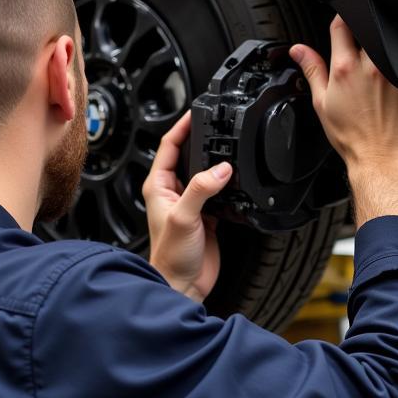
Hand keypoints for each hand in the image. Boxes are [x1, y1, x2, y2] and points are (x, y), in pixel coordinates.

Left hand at [142, 111, 232, 302]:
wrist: (182, 285)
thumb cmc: (169, 256)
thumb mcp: (183, 216)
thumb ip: (201, 189)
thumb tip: (221, 168)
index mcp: (159, 185)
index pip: (169, 145)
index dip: (182, 126)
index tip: (197, 112)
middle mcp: (173, 191)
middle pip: (188, 155)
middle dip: (202, 140)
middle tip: (217, 125)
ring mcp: (191, 203)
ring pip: (205, 173)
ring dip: (217, 162)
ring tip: (231, 148)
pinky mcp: (207, 215)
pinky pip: (219, 192)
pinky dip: (229, 184)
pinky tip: (238, 180)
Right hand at [291, 16, 397, 225]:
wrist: (381, 161)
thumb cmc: (353, 138)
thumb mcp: (322, 103)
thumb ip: (312, 70)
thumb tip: (297, 50)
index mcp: (345, 68)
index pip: (343, 24)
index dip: (343, 16)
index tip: (346, 20)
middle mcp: (373, 67)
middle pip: (371, 26)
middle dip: (367, 27)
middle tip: (366, 44)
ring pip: (394, 40)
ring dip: (389, 44)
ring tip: (385, 61)